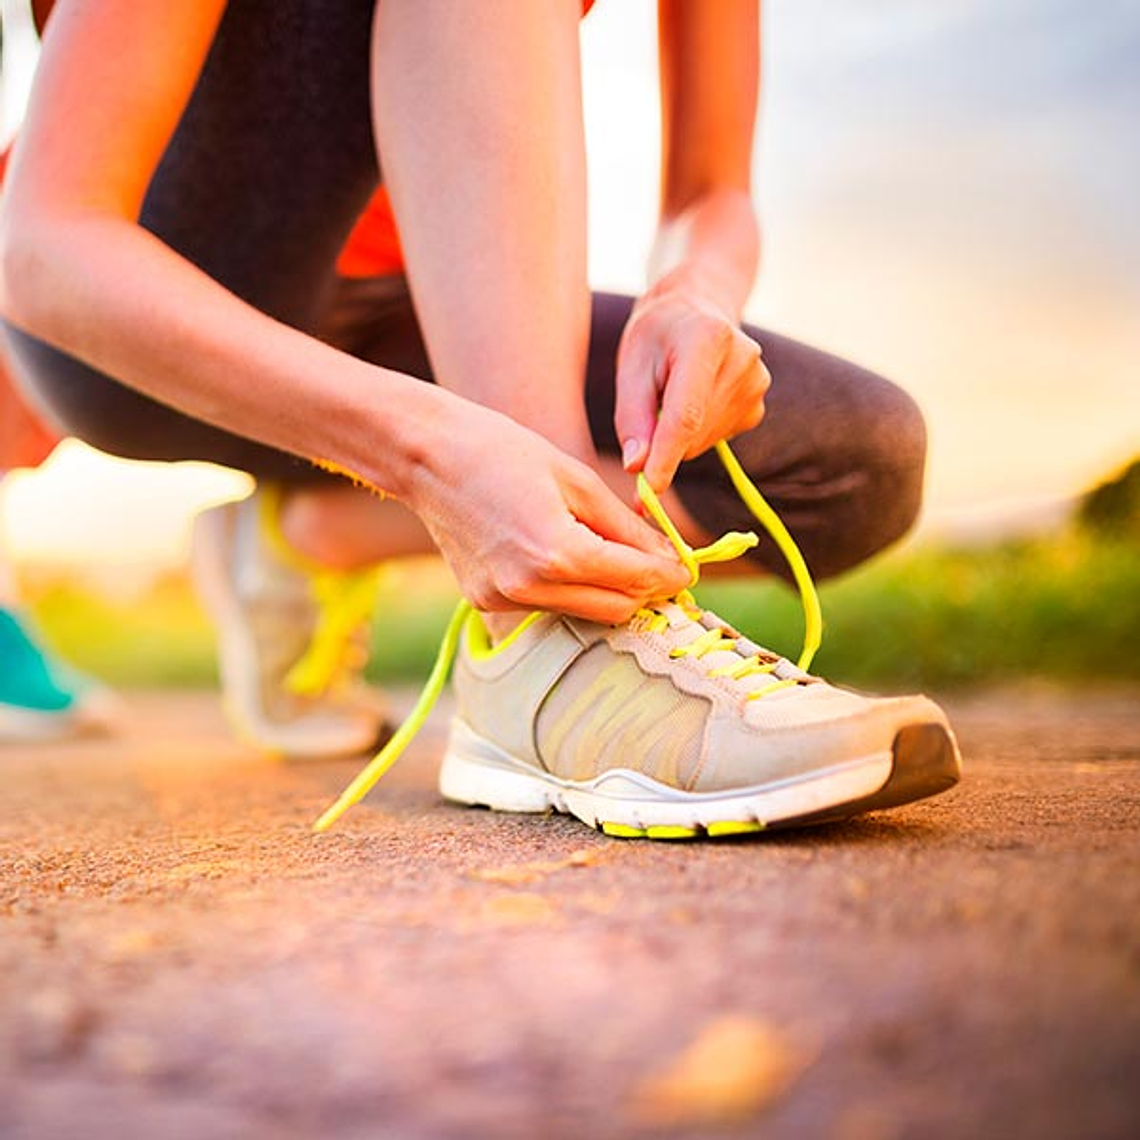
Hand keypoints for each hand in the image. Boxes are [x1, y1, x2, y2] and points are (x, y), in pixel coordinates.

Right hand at [407, 400, 690, 623]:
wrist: (426, 456)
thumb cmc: (503, 451)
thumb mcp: (577, 479)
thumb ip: (627, 528)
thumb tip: (670, 557)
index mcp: (557, 553)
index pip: (636, 580)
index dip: (670, 575)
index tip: (688, 567)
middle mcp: (529, 588)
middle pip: (616, 609)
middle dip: (644, 590)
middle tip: (659, 564)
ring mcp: (504, 601)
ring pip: (583, 614)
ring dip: (607, 591)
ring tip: (611, 554)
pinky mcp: (485, 602)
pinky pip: (547, 607)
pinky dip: (568, 589)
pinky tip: (563, 555)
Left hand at [615, 268, 769, 491]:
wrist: (697, 310)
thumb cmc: (657, 336)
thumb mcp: (631, 365)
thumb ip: (632, 418)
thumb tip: (637, 467)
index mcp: (708, 338)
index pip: (686, 414)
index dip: (665, 458)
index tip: (646, 494)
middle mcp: (743, 360)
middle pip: (692, 433)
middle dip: (661, 441)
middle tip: (648, 406)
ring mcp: (757, 384)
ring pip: (701, 442)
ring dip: (678, 434)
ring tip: (674, 391)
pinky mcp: (758, 406)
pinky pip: (715, 439)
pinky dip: (695, 433)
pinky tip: (695, 398)